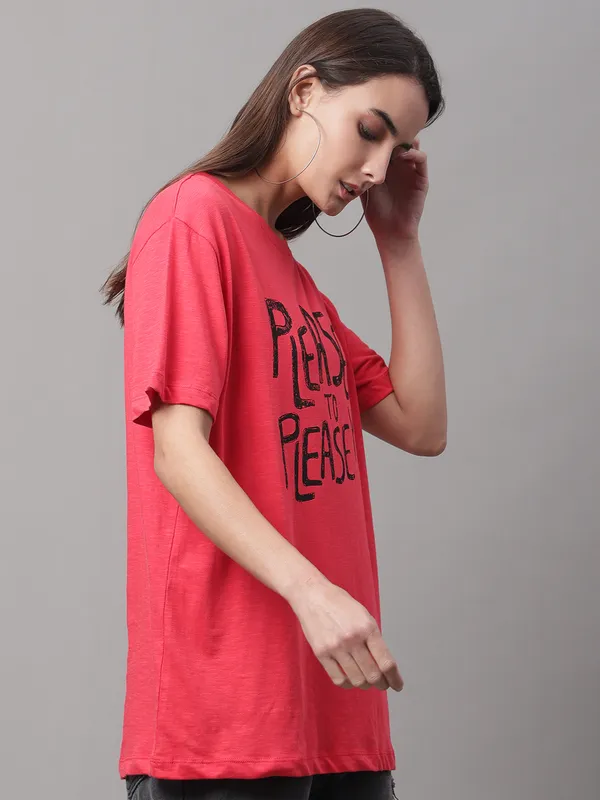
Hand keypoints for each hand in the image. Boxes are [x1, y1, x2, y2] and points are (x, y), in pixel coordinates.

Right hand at [288, 577, 403, 691]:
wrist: (313, 595)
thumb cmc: (339, 603)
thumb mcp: (364, 615)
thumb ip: (373, 638)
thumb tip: (383, 663)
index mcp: (367, 628)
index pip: (386, 662)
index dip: (395, 678)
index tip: (397, 685)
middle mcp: (353, 639)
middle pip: (373, 675)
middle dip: (382, 684)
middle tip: (383, 684)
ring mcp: (336, 647)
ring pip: (357, 680)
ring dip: (366, 685)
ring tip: (367, 681)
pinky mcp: (321, 654)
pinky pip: (338, 679)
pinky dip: (348, 684)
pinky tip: (351, 680)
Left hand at [362, 137, 428, 245]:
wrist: (391, 231)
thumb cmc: (377, 213)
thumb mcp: (365, 189)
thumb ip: (364, 173)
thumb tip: (355, 153)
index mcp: (385, 168)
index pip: (385, 147)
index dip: (380, 138)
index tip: (372, 130)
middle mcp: (399, 167)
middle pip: (399, 143)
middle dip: (393, 135)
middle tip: (385, 130)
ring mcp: (411, 171)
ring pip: (412, 147)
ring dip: (405, 141)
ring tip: (394, 142)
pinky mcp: (421, 178)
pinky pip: (421, 160)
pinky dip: (414, 153)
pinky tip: (404, 154)